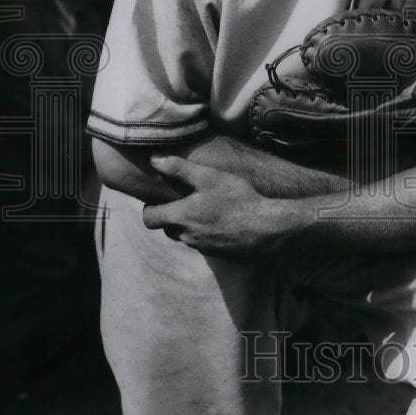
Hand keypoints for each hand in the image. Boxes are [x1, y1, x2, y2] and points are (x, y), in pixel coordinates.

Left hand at [142, 156, 288, 256]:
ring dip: (190, 226)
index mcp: (181, 217)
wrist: (266, 228)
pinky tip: (222, 222)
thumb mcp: (209, 177)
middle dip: (171, 217)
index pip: (149, 219)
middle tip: (185, 202)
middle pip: (167, 229)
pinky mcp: (217, 254)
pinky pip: (203, 244)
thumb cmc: (237, 199)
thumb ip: (179, 169)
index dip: (150, 209)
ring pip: (186, 237)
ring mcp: (202, 247)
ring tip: (207, 210)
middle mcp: (187, 236)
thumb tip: (154, 159)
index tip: (159, 200)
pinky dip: (206, 234)